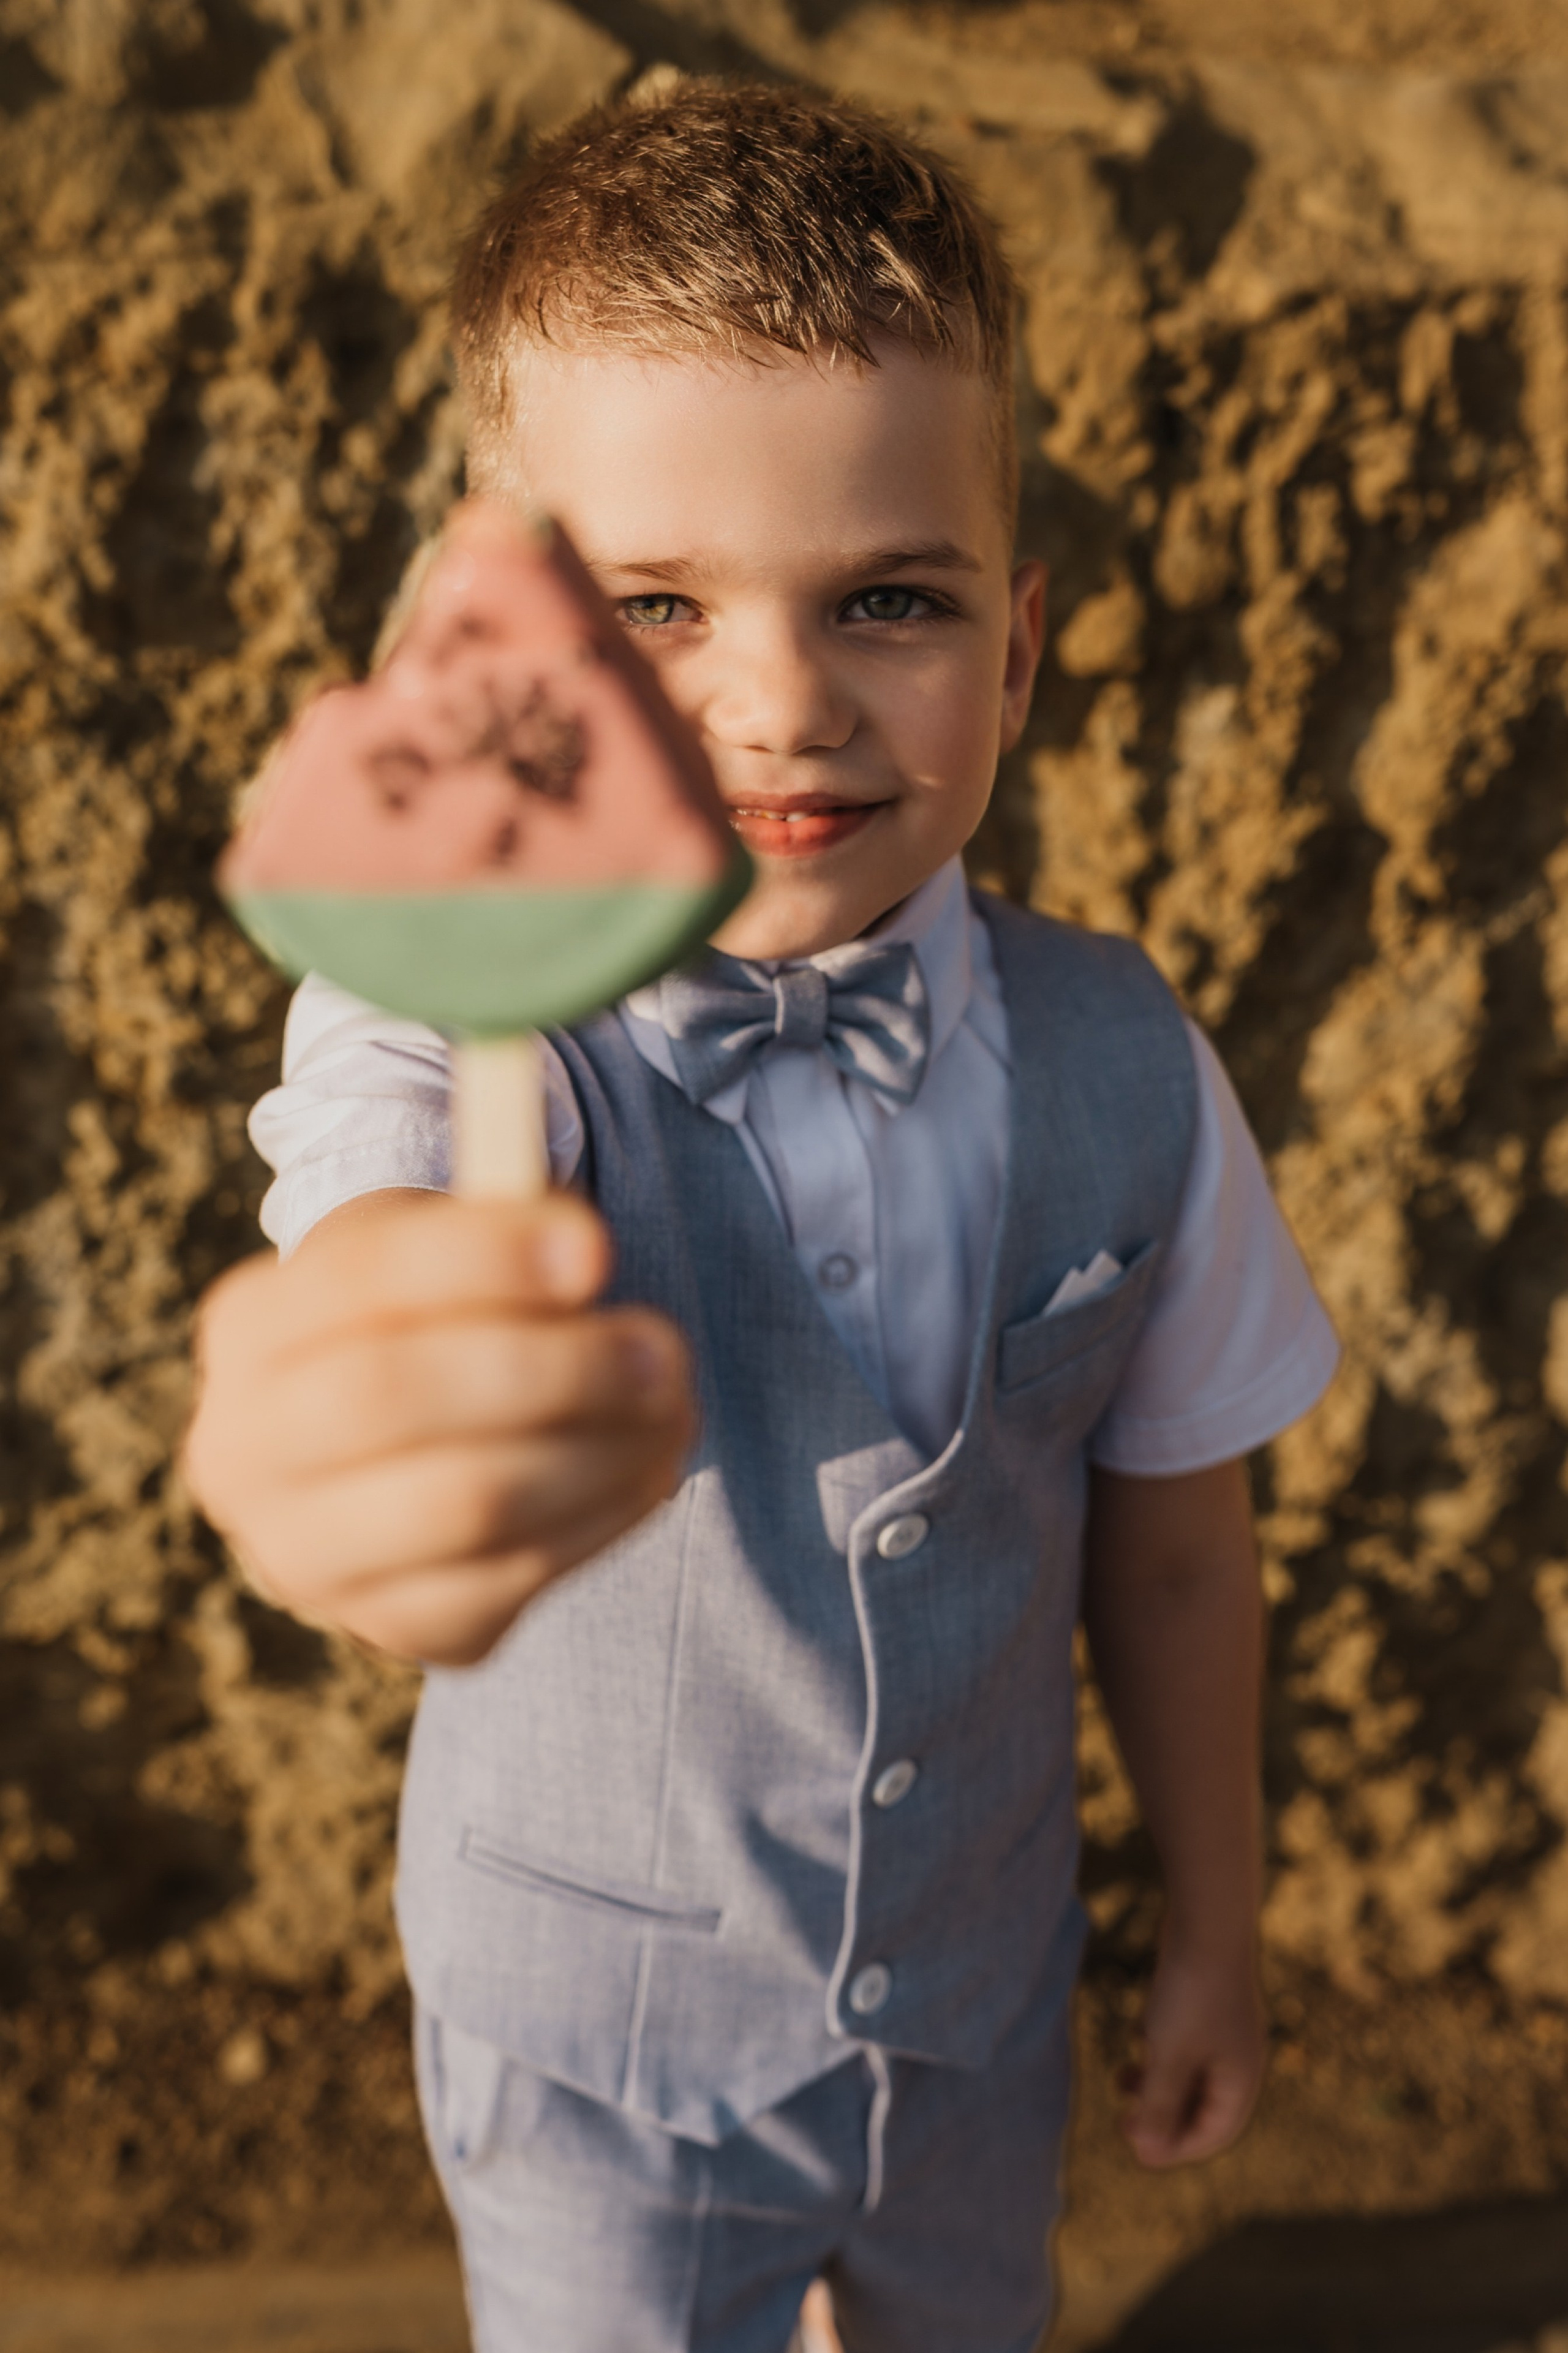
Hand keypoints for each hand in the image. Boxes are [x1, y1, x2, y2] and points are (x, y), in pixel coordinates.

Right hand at [183, 1190, 695, 1666]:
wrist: (390, 1459)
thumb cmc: (431, 1325)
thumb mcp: (442, 1249)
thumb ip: (500, 1229)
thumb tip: (581, 1254)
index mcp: (250, 1327)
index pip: (359, 1279)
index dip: (484, 1259)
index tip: (596, 1250)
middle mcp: (244, 1451)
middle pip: (392, 1396)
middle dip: (551, 1367)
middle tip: (661, 1349)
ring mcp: (305, 1557)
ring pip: (465, 1503)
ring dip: (598, 1449)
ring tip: (672, 1405)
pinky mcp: (390, 1627)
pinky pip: (510, 1581)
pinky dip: (599, 1520)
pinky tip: (645, 1471)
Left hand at [1120, 1927, 1265, 2167]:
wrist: (1207, 1921)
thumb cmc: (1190, 1994)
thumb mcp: (1168, 2055)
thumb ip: (1158, 2105)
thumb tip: (1147, 2152)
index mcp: (1240, 2081)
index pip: (1213, 2133)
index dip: (1175, 2148)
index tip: (1136, 2151)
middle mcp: (1240, 2059)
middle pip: (1203, 2106)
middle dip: (1164, 2117)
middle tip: (1123, 2122)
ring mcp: (1227, 2029)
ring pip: (1192, 2072)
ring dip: (1158, 2083)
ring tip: (1122, 2078)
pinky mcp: (1210, 2003)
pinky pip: (1188, 2042)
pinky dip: (1163, 2050)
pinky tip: (1138, 2035)